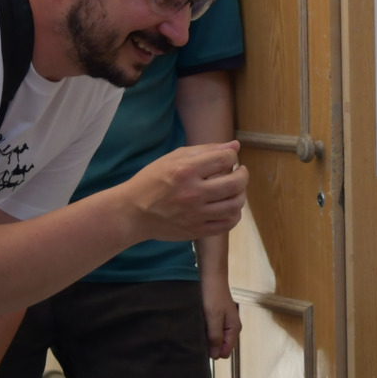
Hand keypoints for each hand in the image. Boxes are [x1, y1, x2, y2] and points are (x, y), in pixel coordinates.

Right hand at [125, 142, 247, 240]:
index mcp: (186, 170)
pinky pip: (227, 224)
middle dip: (243, 175)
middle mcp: (193, 193)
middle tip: (239, 173)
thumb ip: (206, 150)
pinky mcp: (197, 231)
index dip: (232, 157)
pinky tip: (228, 207)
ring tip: (235, 190)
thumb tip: (234, 146)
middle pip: (236, 183)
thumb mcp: (174, 158)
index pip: (225, 160)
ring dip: (241, 195)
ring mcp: (196, 214)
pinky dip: (234, 214)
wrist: (133, 212)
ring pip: (235, 205)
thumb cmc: (152, 180)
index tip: (228, 160)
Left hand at [201, 268, 239, 358]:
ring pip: (214, 339)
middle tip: (198, 336)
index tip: (202, 344)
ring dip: (206, 337)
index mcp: (234, 329)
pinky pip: (211, 330)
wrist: (211, 276)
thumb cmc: (213, 295)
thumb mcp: (213, 318)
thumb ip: (215, 337)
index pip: (225, 352)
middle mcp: (230, 328)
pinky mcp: (216, 317)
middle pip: (220, 347)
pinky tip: (198, 324)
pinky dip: (204, 330)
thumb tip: (215, 356)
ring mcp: (224, 323)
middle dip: (209, 345)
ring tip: (197, 328)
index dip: (214, 351)